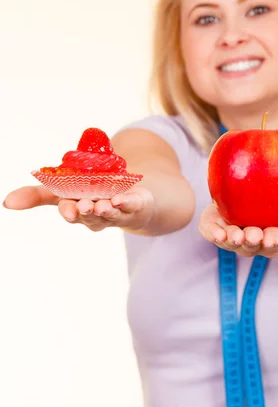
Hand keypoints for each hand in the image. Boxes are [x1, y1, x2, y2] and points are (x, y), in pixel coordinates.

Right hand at [3, 185, 154, 232]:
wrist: (127, 195)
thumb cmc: (90, 194)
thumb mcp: (62, 190)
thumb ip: (36, 195)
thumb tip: (6, 202)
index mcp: (77, 210)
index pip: (70, 211)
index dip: (69, 210)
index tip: (68, 210)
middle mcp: (96, 214)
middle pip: (90, 215)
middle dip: (87, 211)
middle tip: (85, 206)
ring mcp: (117, 212)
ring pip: (111, 214)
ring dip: (107, 210)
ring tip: (104, 205)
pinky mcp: (135, 206)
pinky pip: (132, 206)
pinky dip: (128, 203)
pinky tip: (123, 199)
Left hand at [199, 203, 277, 259]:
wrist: (255, 189)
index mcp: (269, 240)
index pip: (273, 244)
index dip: (273, 241)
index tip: (275, 235)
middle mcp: (249, 241)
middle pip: (250, 246)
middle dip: (252, 241)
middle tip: (253, 234)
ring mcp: (230, 233)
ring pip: (230, 242)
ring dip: (232, 240)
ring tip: (234, 234)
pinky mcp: (213, 225)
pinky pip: (210, 232)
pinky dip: (212, 233)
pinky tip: (215, 233)